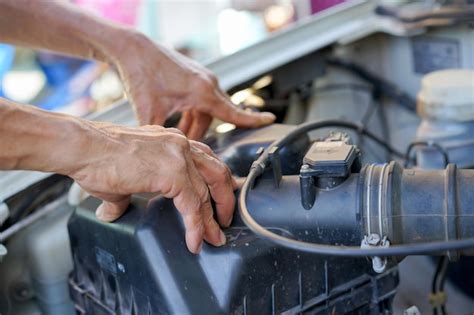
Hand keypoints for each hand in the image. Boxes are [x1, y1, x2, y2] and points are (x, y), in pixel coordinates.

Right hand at [70, 122, 236, 253]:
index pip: (205, 163)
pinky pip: (192, 205)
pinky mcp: (172, 173)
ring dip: (213, 218)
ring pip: (208, 191)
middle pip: (216, 172)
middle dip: (225, 198)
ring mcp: (179, 157)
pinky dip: (196, 226)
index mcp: (173, 142)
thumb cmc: (96, 157)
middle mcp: (181, 145)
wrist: (83, 147)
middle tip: (224, 220)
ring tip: (215, 237)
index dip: (214, 185)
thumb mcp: (123, 176)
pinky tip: (195, 240)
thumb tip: (114, 212)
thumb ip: (126, 194)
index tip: (218, 202)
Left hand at [111, 33, 275, 138]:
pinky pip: (198, 102)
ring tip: (180, 137)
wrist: (133, 49)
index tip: (270, 120)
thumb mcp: (149, 111)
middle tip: (194, 150)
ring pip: (205, 110)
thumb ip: (159, 136)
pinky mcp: (191, 77)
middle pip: (216, 116)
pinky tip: (177, 123)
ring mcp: (199, 79)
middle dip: (204, 134)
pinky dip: (190, 115)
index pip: (234, 112)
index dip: (253, 120)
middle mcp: (206, 83)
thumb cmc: (142, 74)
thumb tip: (160, 157)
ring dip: (195, 125)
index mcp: (203, 92)